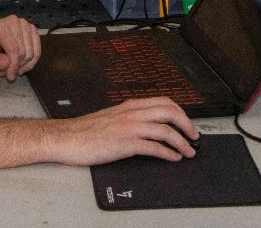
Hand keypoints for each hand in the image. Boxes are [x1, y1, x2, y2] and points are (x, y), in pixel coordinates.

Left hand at [0, 15, 40, 81]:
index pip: (13, 49)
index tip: (10, 77)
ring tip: (13, 67)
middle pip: (24, 52)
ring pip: (32, 53)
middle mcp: (14, 22)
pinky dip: (31, 62)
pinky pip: (37, 51)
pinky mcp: (32, 29)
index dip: (13, 66)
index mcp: (0, 27)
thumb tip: (7, 63)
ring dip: (24, 65)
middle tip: (7, 71)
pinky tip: (23, 65)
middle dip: (17, 66)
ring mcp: (25, 24)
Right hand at [49, 97, 199, 165]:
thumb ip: (130, 117)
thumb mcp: (112, 116)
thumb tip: (148, 125)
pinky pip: (154, 147)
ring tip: (188, 151)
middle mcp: (133, 113)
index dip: (181, 112)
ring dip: (182, 142)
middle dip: (187, 125)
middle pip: (170, 112)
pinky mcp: (125, 144)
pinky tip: (173, 158)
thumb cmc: (86, 130)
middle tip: (194, 137)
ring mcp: (129, 127)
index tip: (187, 123)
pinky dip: (168, 153)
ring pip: (166, 129)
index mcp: (130, 106)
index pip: (164, 102)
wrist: (67, 137)